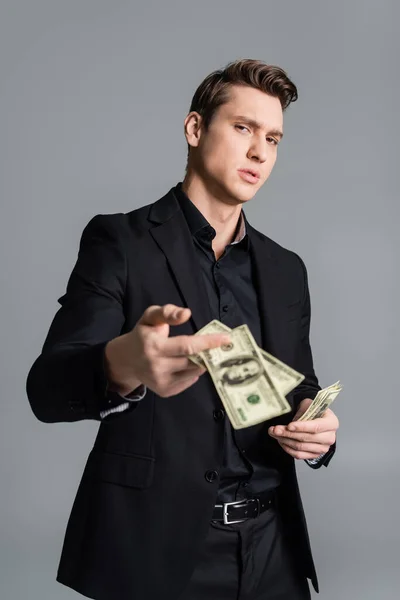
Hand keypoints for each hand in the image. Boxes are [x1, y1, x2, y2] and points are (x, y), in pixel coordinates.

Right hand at [104, 304, 230, 397]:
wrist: (125, 360)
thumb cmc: (142, 335)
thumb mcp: (150, 317)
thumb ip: (167, 312)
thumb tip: (186, 313)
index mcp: (154, 346)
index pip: (187, 346)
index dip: (208, 343)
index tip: (226, 339)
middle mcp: (157, 366)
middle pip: (193, 361)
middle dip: (207, 354)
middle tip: (216, 347)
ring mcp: (161, 381)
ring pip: (193, 373)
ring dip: (201, 363)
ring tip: (198, 354)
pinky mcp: (164, 391)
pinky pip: (188, 382)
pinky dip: (192, 372)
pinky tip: (186, 364)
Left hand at [268, 398, 338, 459]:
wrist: (315, 417)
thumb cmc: (312, 410)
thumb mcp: (309, 405)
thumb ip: (302, 411)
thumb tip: (290, 420)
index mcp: (332, 422)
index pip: (316, 427)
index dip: (301, 427)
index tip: (289, 425)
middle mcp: (330, 437)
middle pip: (306, 438)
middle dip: (288, 433)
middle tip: (275, 429)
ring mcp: (323, 448)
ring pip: (301, 447)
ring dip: (285, 440)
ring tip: (275, 434)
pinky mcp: (315, 455)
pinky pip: (299, 455)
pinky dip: (288, 449)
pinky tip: (281, 441)